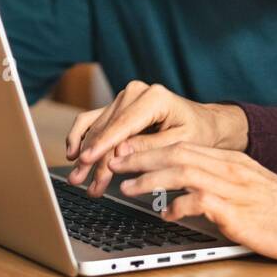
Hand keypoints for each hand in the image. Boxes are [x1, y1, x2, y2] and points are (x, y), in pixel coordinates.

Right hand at [65, 80, 247, 195]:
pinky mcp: (117, 106)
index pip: (123, 124)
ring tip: (78, 178)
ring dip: (86, 154)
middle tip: (86, 184)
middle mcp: (135, 92)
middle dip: (95, 159)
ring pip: (98, 128)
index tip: (87, 160)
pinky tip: (73, 152)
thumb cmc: (198, 132)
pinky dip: (81, 135)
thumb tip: (122, 152)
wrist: (204, 123)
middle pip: (108, 130)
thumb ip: (152, 146)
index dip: (103, 144)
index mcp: (154, 97)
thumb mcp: (182, 143)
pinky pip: (92, 119)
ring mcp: (124, 98)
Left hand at [110, 143, 276, 262]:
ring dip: (150, 178)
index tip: (124, 151)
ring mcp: (234, 188)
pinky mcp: (237, 212)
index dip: (149, 148)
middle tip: (113, 162)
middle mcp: (230, 168)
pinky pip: (200, 202)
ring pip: (182, 172)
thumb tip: (183, 197)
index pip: (182, 146)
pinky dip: (178, 205)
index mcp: (230, 161)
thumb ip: (218, 186)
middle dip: (140, 156)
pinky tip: (165, 213)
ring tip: (125, 187)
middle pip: (176, 152)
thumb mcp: (248, 190)